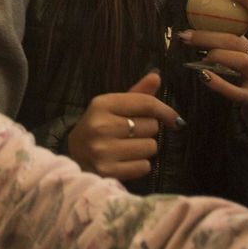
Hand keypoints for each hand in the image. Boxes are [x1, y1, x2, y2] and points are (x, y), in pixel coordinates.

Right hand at [64, 71, 181, 181]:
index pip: (145, 103)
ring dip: (144, 149)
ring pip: (150, 147)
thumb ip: (136, 94)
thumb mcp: (112, 107)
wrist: (73, 156)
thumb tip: (156, 76)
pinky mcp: (107, 171)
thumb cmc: (98, 127)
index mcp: (102, 104)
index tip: (174, 119)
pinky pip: (143, 167)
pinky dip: (139, 166)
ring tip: (127, 148)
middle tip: (130, 134)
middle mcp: (101, 126)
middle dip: (146, 131)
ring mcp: (103, 150)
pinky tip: (125, 162)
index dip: (165, 110)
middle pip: (151, 126)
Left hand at [180, 0, 247, 134]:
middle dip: (209, 34)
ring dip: (212, 53)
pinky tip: (202, 76)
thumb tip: (208, 17)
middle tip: (186, 33)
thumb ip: (243, 37)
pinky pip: (234, 91)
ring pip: (239, 60)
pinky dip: (217, 83)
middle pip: (239, 39)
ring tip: (194, 51)